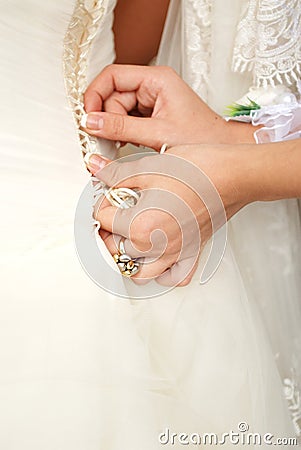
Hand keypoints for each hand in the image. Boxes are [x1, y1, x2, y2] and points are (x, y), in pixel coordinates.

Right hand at [83, 65, 254, 150]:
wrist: (220, 150)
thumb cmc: (202, 137)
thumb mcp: (157, 133)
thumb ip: (122, 127)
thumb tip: (92, 122)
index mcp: (156, 79)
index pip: (113, 76)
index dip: (96, 94)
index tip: (88, 115)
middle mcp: (152, 86)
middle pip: (113, 95)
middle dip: (106, 117)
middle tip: (103, 138)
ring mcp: (151, 101)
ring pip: (118, 110)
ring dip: (115, 128)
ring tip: (120, 144)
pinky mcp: (151, 115)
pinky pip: (127, 120)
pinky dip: (123, 133)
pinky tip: (128, 143)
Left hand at [86, 144, 253, 285]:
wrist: (233, 174)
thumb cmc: (196, 170)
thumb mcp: (148, 166)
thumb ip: (116, 173)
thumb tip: (95, 170)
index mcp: (138, 226)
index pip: (102, 218)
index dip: (102, 199)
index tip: (109, 190)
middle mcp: (155, 247)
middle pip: (115, 249)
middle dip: (109, 228)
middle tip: (115, 209)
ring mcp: (174, 254)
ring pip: (139, 273)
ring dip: (129, 259)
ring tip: (129, 237)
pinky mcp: (192, 253)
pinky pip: (174, 277)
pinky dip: (163, 273)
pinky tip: (159, 256)